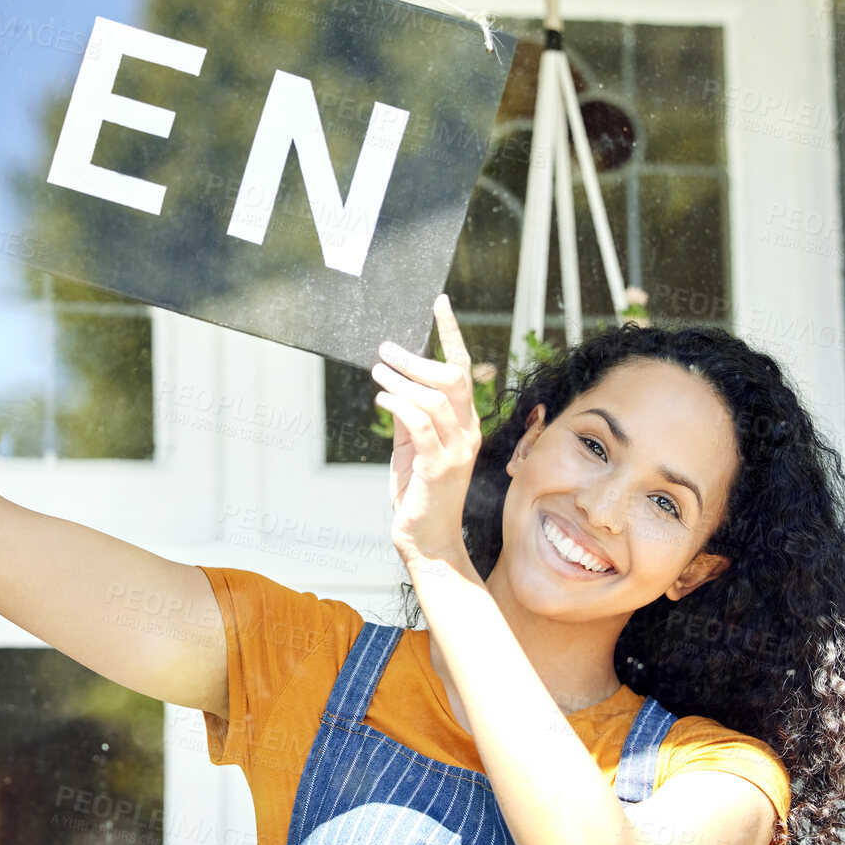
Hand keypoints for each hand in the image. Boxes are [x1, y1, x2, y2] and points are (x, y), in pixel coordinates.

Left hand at [371, 295, 481, 564]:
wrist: (426, 540)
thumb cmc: (418, 494)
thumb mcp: (412, 448)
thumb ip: (409, 417)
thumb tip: (392, 383)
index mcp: (465, 423)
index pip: (463, 368)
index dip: (451, 334)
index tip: (439, 303)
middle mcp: (468, 432)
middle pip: (453, 377)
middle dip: (417, 356)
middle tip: (386, 348)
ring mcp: (457, 450)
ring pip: (435, 397)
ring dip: (402, 378)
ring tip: (377, 370)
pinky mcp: (439, 467)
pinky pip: (420, 424)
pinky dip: (398, 404)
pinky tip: (381, 397)